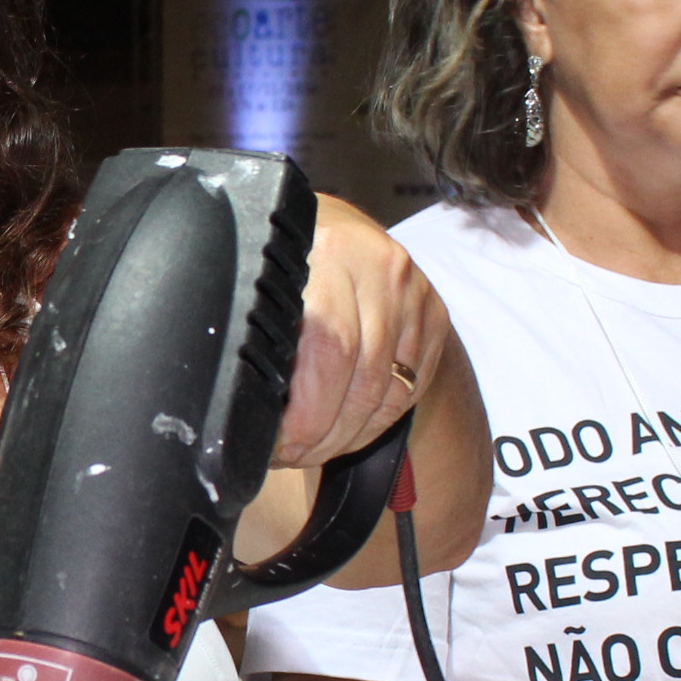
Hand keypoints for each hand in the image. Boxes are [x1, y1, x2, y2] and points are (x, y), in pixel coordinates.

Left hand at [278, 194, 451, 469]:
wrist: (335, 225)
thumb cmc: (287, 262)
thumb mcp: (262, 280)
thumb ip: (259, 331)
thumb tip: (245, 411)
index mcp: (327, 254)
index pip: (329, 348)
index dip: (306, 411)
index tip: (279, 444)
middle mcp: (379, 268)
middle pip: (362, 377)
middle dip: (324, 433)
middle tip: (291, 455)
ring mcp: (414, 291)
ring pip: (389, 391)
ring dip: (349, 435)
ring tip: (312, 449)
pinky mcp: (435, 314)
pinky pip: (410, 389)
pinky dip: (377, 422)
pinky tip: (346, 430)